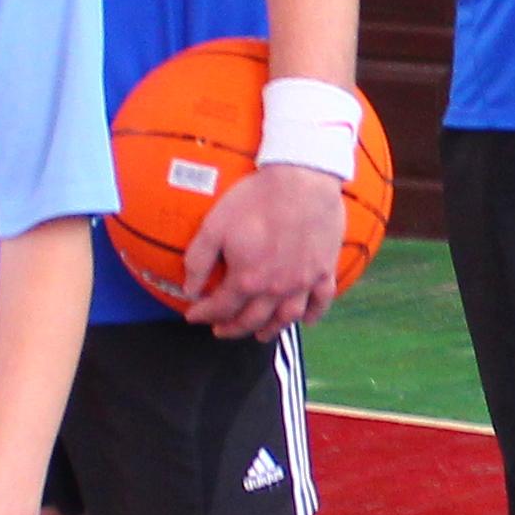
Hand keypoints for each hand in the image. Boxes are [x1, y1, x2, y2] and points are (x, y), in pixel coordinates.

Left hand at [180, 158, 350, 339]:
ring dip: (270, 330)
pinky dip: (312, 315)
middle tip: (220, 330)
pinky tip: (305, 321)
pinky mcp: (324, 270)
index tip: (193, 316)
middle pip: (251, 319)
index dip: (203, 315)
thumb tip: (189, 290)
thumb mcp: (215, 226)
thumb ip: (198, 261)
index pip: (221, 307)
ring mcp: (303, 282)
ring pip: (285, 318)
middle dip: (232, 328)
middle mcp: (275, 288)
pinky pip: (320, 301)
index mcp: (247, 279)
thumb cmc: (256, 199)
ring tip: (259, 335)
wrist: (302, 179)